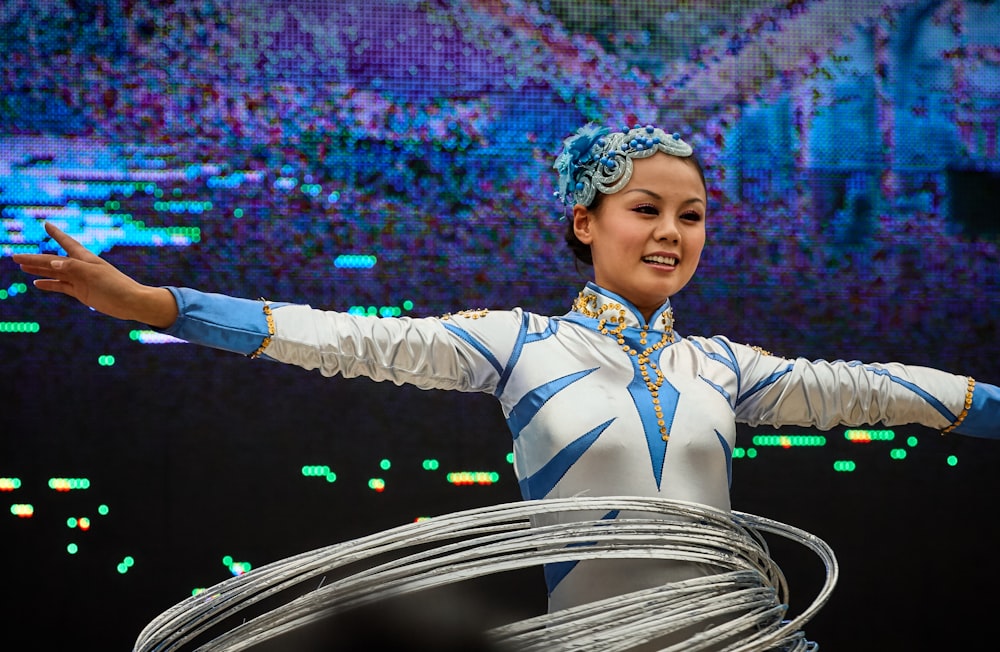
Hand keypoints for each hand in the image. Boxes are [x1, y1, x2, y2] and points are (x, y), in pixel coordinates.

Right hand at [11, 222, 177, 327]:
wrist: (131, 303)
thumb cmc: (115, 285)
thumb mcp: (93, 274)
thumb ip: (73, 267)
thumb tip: (53, 264)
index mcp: (85, 258)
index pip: (67, 242)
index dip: (56, 234)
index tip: (46, 224)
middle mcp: (80, 267)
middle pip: (52, 261)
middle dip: (34, 258)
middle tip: (14, 256)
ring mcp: (80, 280)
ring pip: (54, 273)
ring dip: (38, 270)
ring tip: (22, 267)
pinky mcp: (82, 293)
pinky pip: (61, 287)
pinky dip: (49, 284)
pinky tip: (37, 283)